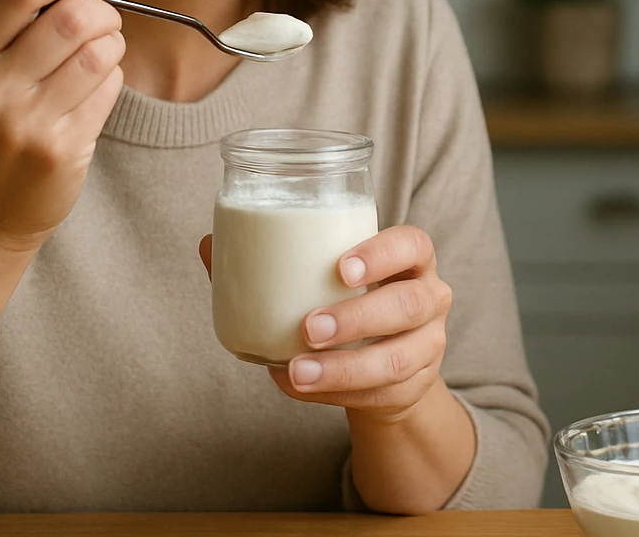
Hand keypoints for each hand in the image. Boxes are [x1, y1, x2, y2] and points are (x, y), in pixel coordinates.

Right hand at [0, 0, 124, 251]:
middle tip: (98, 27)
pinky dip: (111, 83)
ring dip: (112, 49)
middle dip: (103, 13)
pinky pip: (110, 90)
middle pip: (77, 17)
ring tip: (94, 61)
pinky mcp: (58, 149)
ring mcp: (22, 121)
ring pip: (102, 52)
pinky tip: (89, 97)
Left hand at [197, 225, 452, 417]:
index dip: (382, 254)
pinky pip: (378, 395)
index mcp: (411, 260)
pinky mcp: (414, 388)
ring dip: (344, 368)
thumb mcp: (325, 279)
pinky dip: (333, 392)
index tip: (341, 268)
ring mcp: (428, 346)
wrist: (385, 367)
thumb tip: (209, 243)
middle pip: (409, 304)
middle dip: (357, 317)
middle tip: (308, 327)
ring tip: (298, 370)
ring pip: (397, 359)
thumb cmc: (347, 304)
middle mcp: (430, 298)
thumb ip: (274, 262)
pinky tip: (301, 385)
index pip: (413, 244)